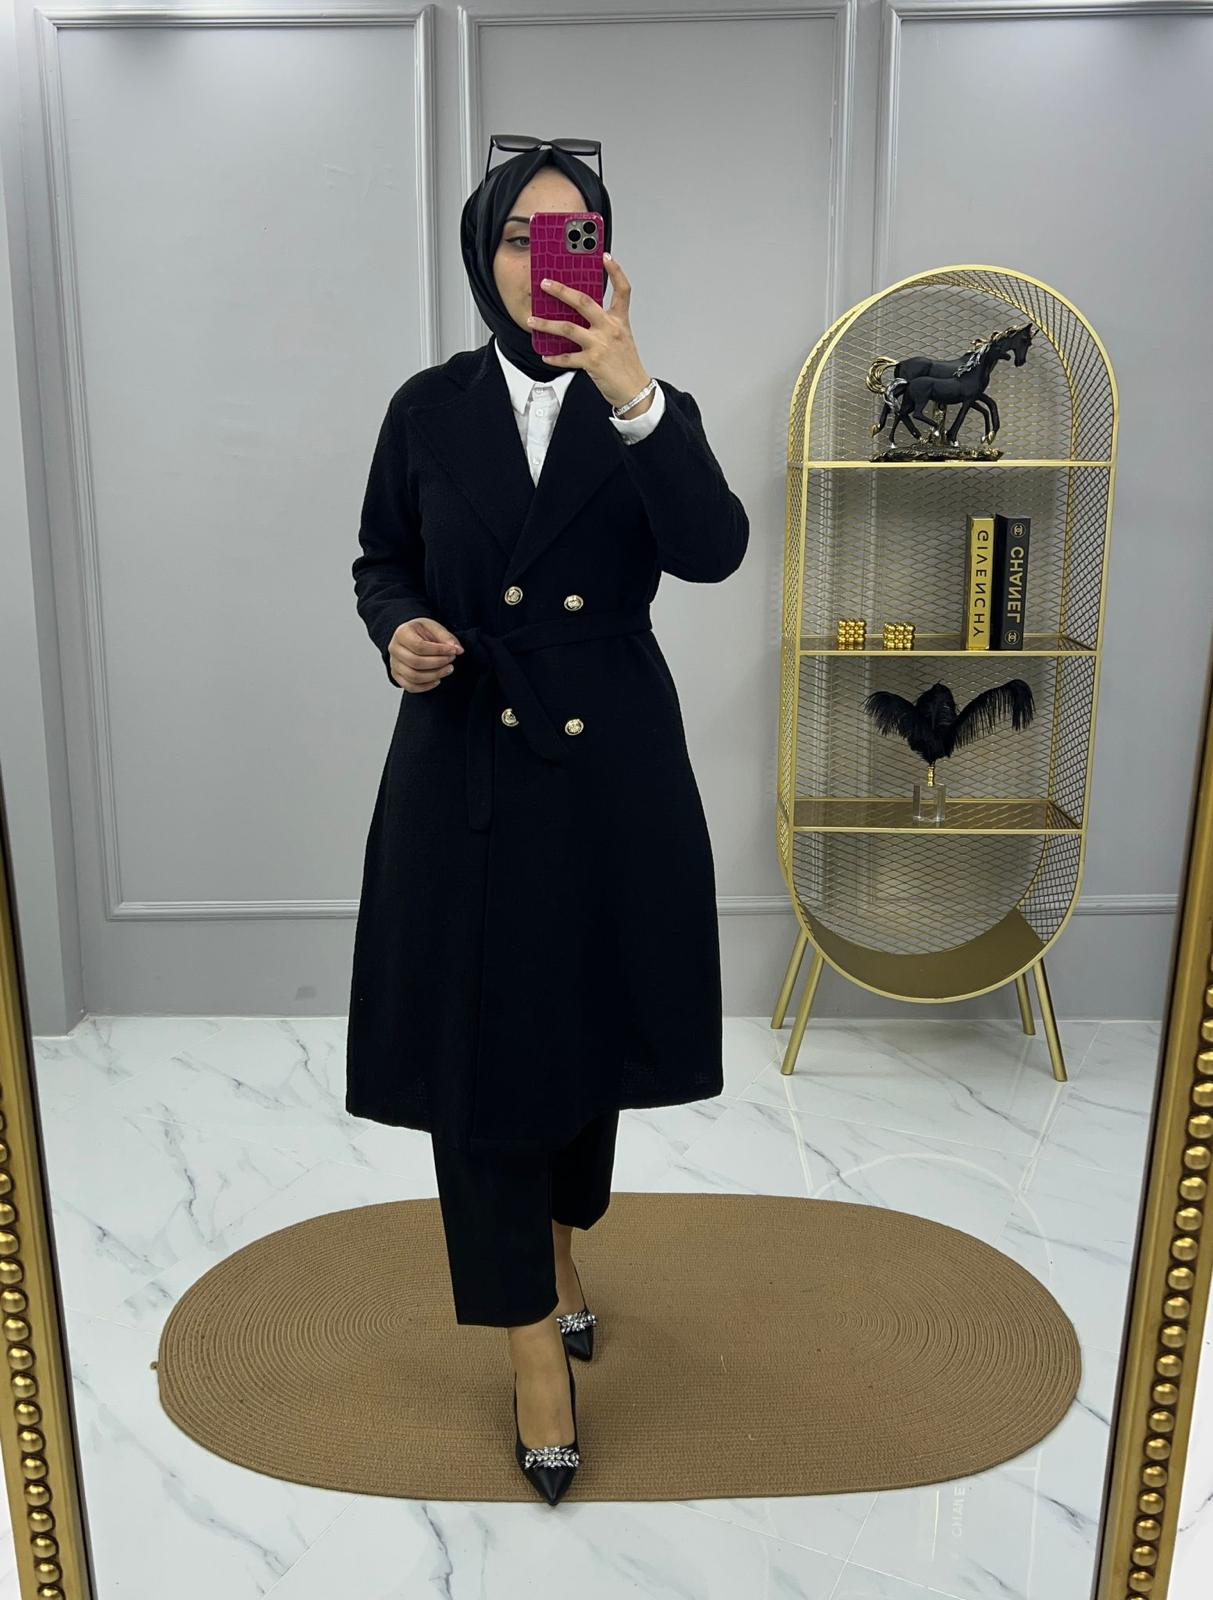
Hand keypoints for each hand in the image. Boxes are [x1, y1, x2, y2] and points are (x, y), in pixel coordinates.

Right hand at [389, 616, 462, 692]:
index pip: (419, 646)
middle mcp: (394, 649)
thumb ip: (446, 637)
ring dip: (434, 675)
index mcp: (401, 633)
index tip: (453, 651)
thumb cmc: (421, 632)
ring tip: (448, 669)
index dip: (439, 651)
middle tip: (451, 659)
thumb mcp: (434, 628)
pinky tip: (438, 680)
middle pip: (416, 662)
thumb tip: (457, 649)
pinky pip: (410, 687)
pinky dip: (426, 686)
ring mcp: (394, 664)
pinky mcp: (397, 675)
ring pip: (413, 677)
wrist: (410, 637)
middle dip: (438, 663)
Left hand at [526, 254, 652, 412]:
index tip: (605, 257)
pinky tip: (545, 354)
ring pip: (568, 328)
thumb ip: (604, 323)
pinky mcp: (592, 362)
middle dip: (561, 291)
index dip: (615, 271)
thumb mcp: (621, 337)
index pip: (622, 290)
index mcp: (619, 320)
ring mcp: (600, 345)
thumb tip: (579, 314)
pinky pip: (567, 357)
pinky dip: (554, 357)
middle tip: (545, 284)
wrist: (634, 390)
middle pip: (583, 302)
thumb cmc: (626, 364)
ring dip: (546, 324)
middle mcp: (610, 329)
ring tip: (532, 320)